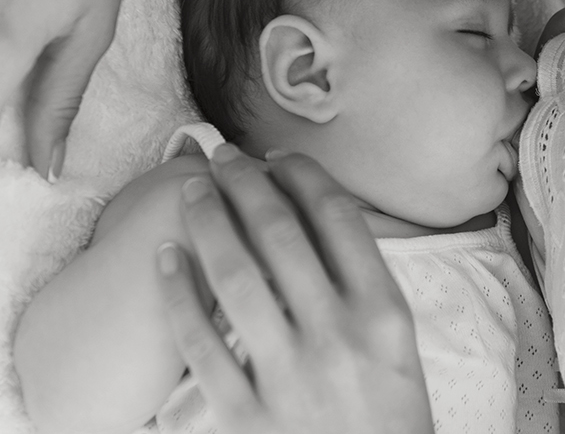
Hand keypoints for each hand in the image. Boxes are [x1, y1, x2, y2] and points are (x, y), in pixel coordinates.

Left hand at [157, 146, 432, 433]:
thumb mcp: (398, 354)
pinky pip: (201, 343)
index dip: (302, 176)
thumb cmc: (388, 425)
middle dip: (246, 183)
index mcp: (385, 316)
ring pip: (237, 277)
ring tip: (193, 192)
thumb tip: (315, 226)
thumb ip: (364, 295)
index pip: (338, 220)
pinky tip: (166, 260)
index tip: (278, 158)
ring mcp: (289, 376)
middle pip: (282, 234)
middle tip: (222, 157)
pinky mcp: (245, 416)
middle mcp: (338, 336)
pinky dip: (179, 294)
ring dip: (209, 222)